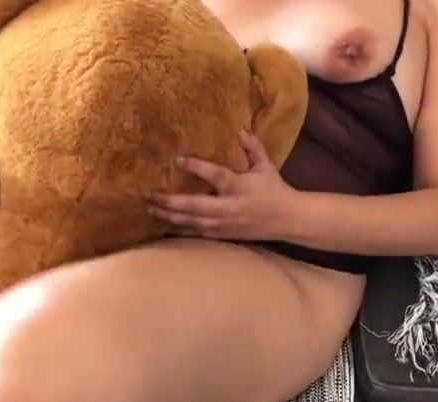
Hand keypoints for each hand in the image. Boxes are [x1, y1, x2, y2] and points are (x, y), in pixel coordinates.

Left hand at [147, 130, 297, 240]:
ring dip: (169, 216)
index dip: (196, 167)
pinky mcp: (222, 235)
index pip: (215, 175)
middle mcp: (227, 207)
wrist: (287, 220)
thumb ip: (252, 148)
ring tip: (150, 209)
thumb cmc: (275, 190)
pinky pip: (196, 233)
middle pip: (193, 205)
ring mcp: (223, 224)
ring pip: (191, 222)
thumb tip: (240, 130)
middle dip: (169, 201)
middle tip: (150, 195)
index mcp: (238, 187)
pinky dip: (180, 228)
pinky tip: (166, 223)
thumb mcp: (265, 166)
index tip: (178, 159)